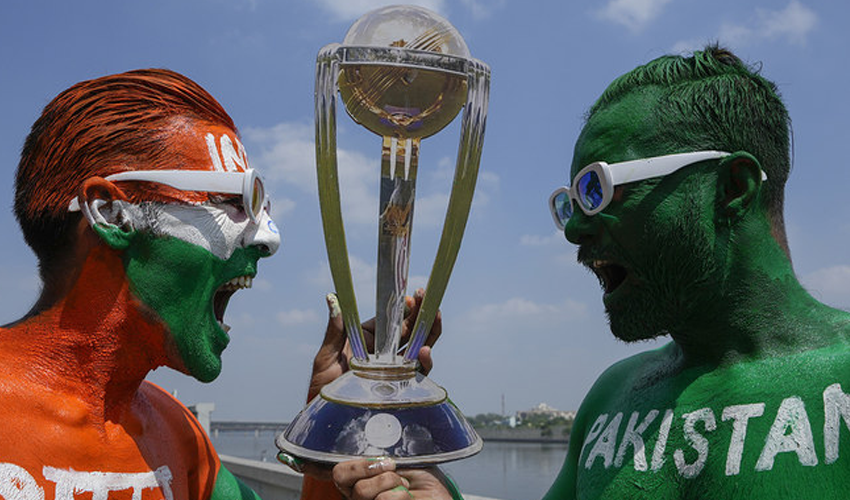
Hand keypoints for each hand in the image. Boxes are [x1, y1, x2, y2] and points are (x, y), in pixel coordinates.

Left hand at [307, 289, 441, 401]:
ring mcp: (393, 372)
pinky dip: (425, 362)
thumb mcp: (326, 357)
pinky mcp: (400, 389)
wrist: (323, 423)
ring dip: (429, 332)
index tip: (409, 298)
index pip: (388, 321)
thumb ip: (335, 330)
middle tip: (427, 297)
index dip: (401, 309)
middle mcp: (382, 355)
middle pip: (407, 332)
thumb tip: (333, 298)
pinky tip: (424, 351)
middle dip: (420, 314)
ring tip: (435, 315)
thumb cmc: (321, 390)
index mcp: (365, 342)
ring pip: (417, 349)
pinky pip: (417, 374)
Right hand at [332, 458, 451, 499]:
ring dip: (389, 482)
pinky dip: (399, 495)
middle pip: (343, 479)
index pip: (339, 471)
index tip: (383, 460)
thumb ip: (385, 452)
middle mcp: (359, 495)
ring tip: (404, 485)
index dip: (355, 464)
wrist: (438, 499)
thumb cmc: (423, 481)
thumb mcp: (404, 458)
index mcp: (361, 478)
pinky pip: (381, 499)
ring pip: (361, 490)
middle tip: (394, 470)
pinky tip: (407, 497)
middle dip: (373, 469)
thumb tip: (373, 442)